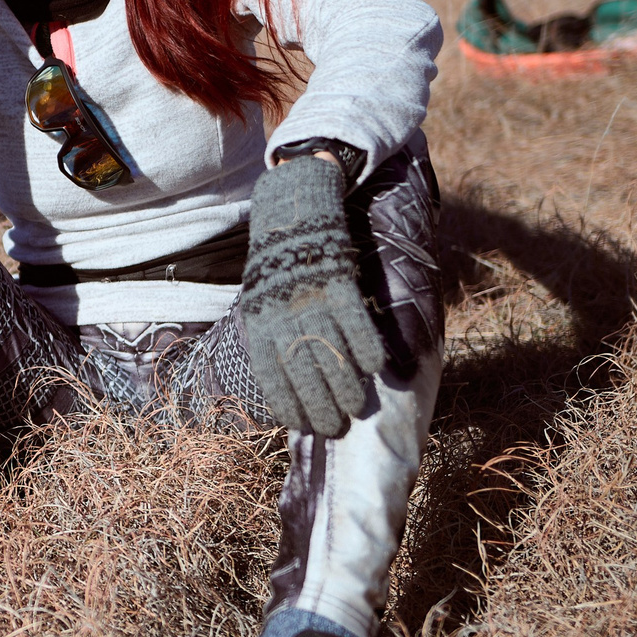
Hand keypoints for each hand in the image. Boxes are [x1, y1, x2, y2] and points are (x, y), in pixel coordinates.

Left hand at [239, 154, 384, 439]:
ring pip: (329, 349)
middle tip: (337, 427)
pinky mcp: (336, 280)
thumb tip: (285, 380)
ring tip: (358, 407)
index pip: (271, 373)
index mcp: (260, 321)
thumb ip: (274, 336)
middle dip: (319, 404)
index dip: (288, 402)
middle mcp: (282, 313)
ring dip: (345, 383)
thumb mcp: (262, 300)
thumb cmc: (279, 266)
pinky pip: (353, 319)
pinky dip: (365, 344)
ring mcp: (309, 297)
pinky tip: (376, 367)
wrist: (292, 208)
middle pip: (301, 369)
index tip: (304, 425)